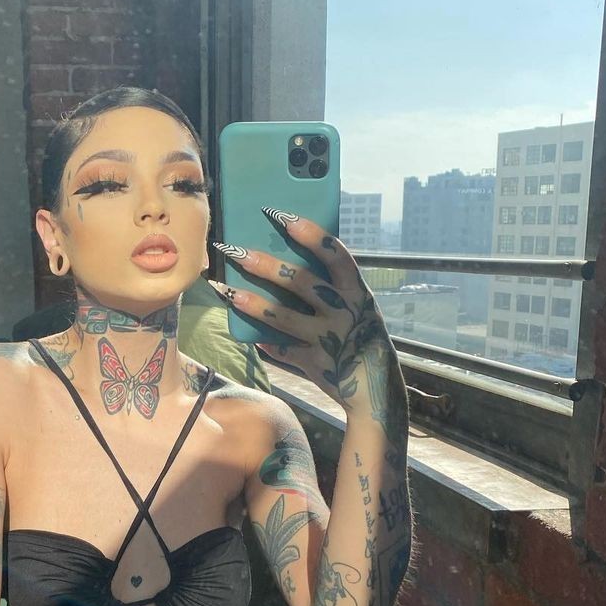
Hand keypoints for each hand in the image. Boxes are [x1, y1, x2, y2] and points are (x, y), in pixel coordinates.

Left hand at [210, 207, 398, 418]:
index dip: (310, 234)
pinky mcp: (316, 364)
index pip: (335, 255)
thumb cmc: (362, 338)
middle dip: (266, 265)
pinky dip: (266, 342)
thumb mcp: (359, 309)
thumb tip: (291, 264)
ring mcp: (330, 339)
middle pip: (302, 282)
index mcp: (358, 292)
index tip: (283, 216)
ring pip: (285, 317)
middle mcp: (345, 312)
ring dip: (254, 303)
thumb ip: (333, 290)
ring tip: (228, 291)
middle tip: (237, 252)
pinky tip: (247, 333)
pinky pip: (283, 350)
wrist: (377, 388)